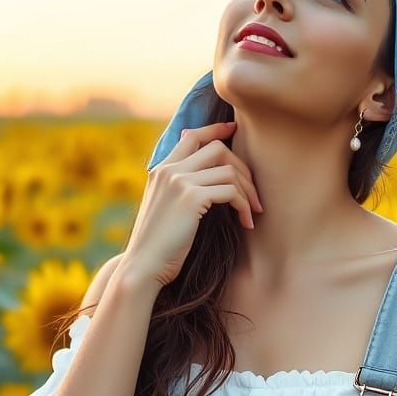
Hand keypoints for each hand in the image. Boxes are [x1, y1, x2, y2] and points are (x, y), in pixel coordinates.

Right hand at [122, 120, 262, 288]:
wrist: (143, 266)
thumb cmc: (159, 244)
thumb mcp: (165, 208)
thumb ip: (180, 188)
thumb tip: (208, 179)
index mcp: (162, 169)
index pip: (192, 135)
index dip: (216, 129)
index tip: (234, 129)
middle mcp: (169, 170)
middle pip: (217, 148)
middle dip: (243, 168)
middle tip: (253, 193)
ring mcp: (179, 181)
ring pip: (229, 170)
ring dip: (248, 192)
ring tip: (252, 212)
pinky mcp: (191, 198)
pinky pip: (231, 191)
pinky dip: (244, 206)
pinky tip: (246, 223)